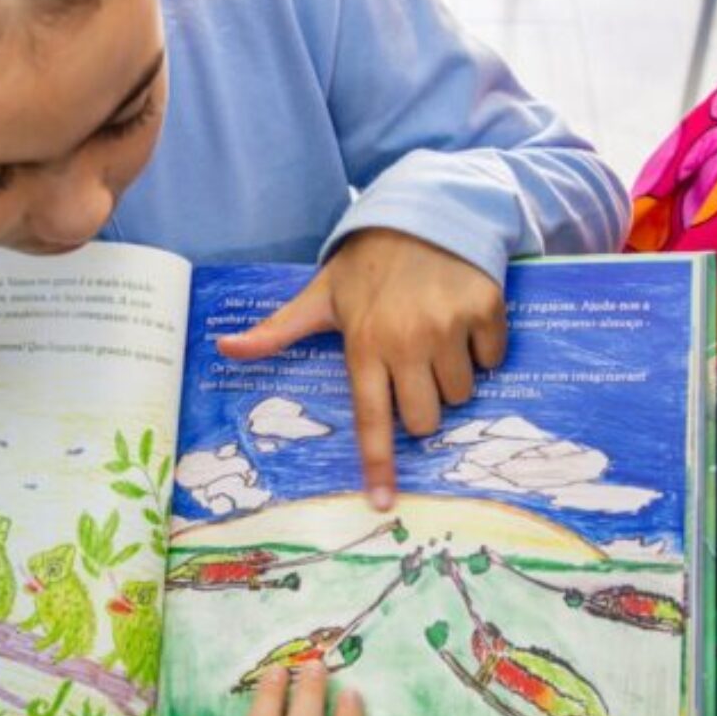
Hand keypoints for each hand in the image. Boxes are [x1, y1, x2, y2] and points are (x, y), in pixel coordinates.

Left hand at [215, 229, 506, 507]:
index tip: (383, 502)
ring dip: (450, 378)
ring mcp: (449, 326)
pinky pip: (491, 359)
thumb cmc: (365, 266)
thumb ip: (277, 331)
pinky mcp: (487, 309)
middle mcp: (407, 341)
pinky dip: (481, 348)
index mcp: (364, 345)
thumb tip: (225, 348)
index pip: (371, 417)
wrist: (423, 213)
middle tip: (409, 372)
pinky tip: (461, 322)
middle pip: (424, 418)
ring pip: (460, 393)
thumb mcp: (319, 297)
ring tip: (433, 340)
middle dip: (419, 408)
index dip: (378, 464)